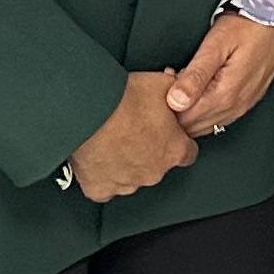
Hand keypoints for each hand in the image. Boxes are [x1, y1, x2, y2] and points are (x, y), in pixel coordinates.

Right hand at [69, 72, 200, 201]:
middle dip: (149, 150)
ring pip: (132, 177)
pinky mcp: (101, 189)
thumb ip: (174, 91)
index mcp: (174, 150)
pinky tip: (97, 159)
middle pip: (158, 166)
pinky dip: (102, 176)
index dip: (176, 139)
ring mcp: (127, 184)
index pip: (187, 152)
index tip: (166, 131)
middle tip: (134, 130)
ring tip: (113, 140)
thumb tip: (177, 90)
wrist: (86, 112)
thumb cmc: (122, 99)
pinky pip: (105, 188)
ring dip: (126, 163)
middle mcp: (154, 172)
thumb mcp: (160, 84)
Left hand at [165, 12, 273, 137]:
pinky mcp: (249, 99)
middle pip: (196, 126)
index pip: (186, 119)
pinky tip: (200, 90)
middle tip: (173, 81)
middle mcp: (237, 106)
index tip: (165, 83)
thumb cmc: (249, 24)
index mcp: (226, 95)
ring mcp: (245, 104)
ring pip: (208, 124)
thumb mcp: (216, 44)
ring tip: (185, 82)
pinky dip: (206, 109)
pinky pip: (221, 116)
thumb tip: (175, 102)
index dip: (169, 105)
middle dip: (179, 110)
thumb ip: (195, 76)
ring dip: (192, 110)